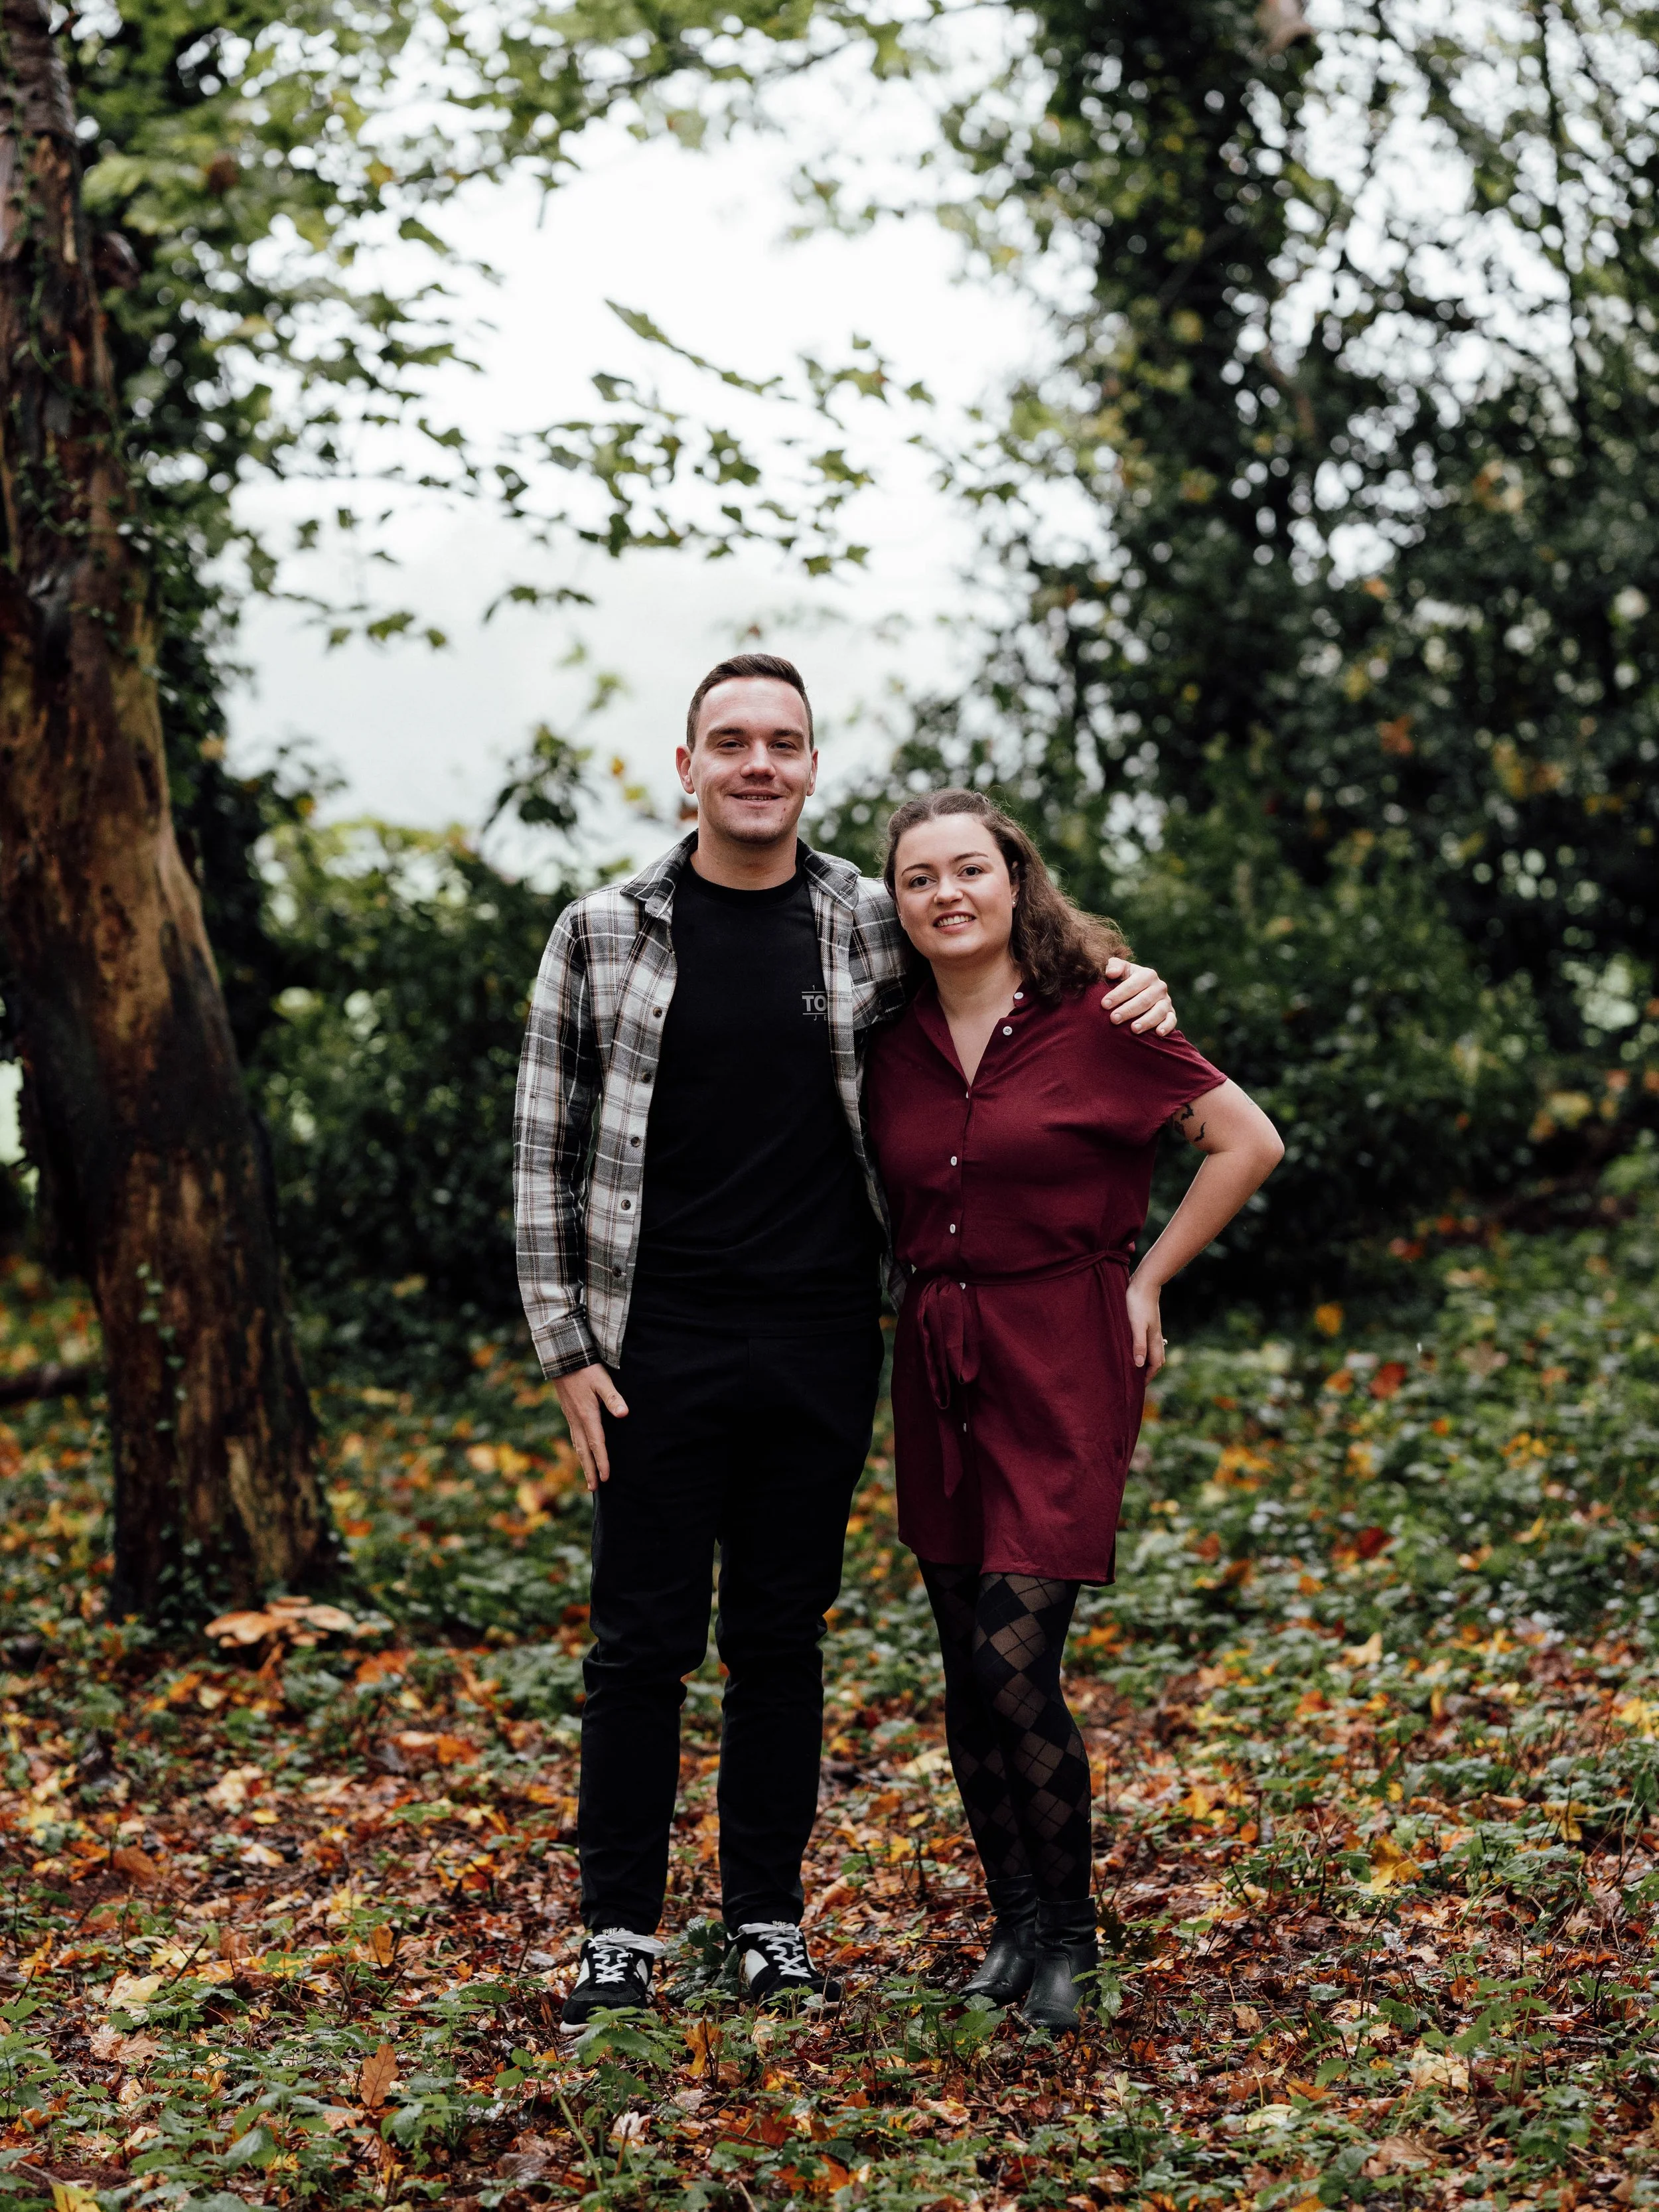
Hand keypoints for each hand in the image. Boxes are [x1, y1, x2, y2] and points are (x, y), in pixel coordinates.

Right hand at [553, 1362, 628, 1491]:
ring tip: (587, 1478)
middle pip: (584, 1451)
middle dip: (589, 1470)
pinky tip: (581, 1453)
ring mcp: (571, 1417)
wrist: (563, 1358)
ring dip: (583, 1463)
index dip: (602, 1461)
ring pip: (577, 1446)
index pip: (597, 1444)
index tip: (606, 1478)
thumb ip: (613, 1398)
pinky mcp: (569, 1413)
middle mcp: (577, 1420)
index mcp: (587, 1415)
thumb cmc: (586, 1369)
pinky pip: (574, 1437)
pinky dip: (578, 1450)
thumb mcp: (602, 1381)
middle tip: (593, 1488)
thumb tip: (624, 1414)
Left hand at [1102, 958, 1176, 1035]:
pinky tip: (1158, 1033)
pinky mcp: (1171, 1014)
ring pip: (1159, 1011)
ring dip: (1146, 1021)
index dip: (1118, 994)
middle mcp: (1159, 987)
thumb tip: (1110, 973)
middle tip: (1114, 1019)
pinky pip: (1172, 1020)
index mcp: (1147, 974)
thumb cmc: (1125, 980)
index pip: (1132, 984)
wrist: (1140, 992)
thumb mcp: (1120, 970)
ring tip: (1133, 1029)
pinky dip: (1167, 1026)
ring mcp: (1166, 1001)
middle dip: (1128, 1010)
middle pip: (1144, 1000)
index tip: (1104, 1004)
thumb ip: (1114, 966)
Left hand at [1125, 1272, 1166, 1375]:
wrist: (1144, 1283)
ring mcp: (1153, 1329)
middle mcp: (1156, 1336)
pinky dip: (1146, 1349)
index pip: (1155, 1364)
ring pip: (1155, 1350)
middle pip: (1157, 1359)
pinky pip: (1150, 1341)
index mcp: (1153, 1339)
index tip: (1139, 1386)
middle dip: (1150, 1371)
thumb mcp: (1136, 1325)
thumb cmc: (1138, 1304)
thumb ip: (1138, 1344)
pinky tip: (1137, 1347)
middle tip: (1138, 1380)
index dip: (1148, 1376)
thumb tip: (1139, 1365)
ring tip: (1137, 1367)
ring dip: (1148, 1360)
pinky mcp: (1148, 1322)